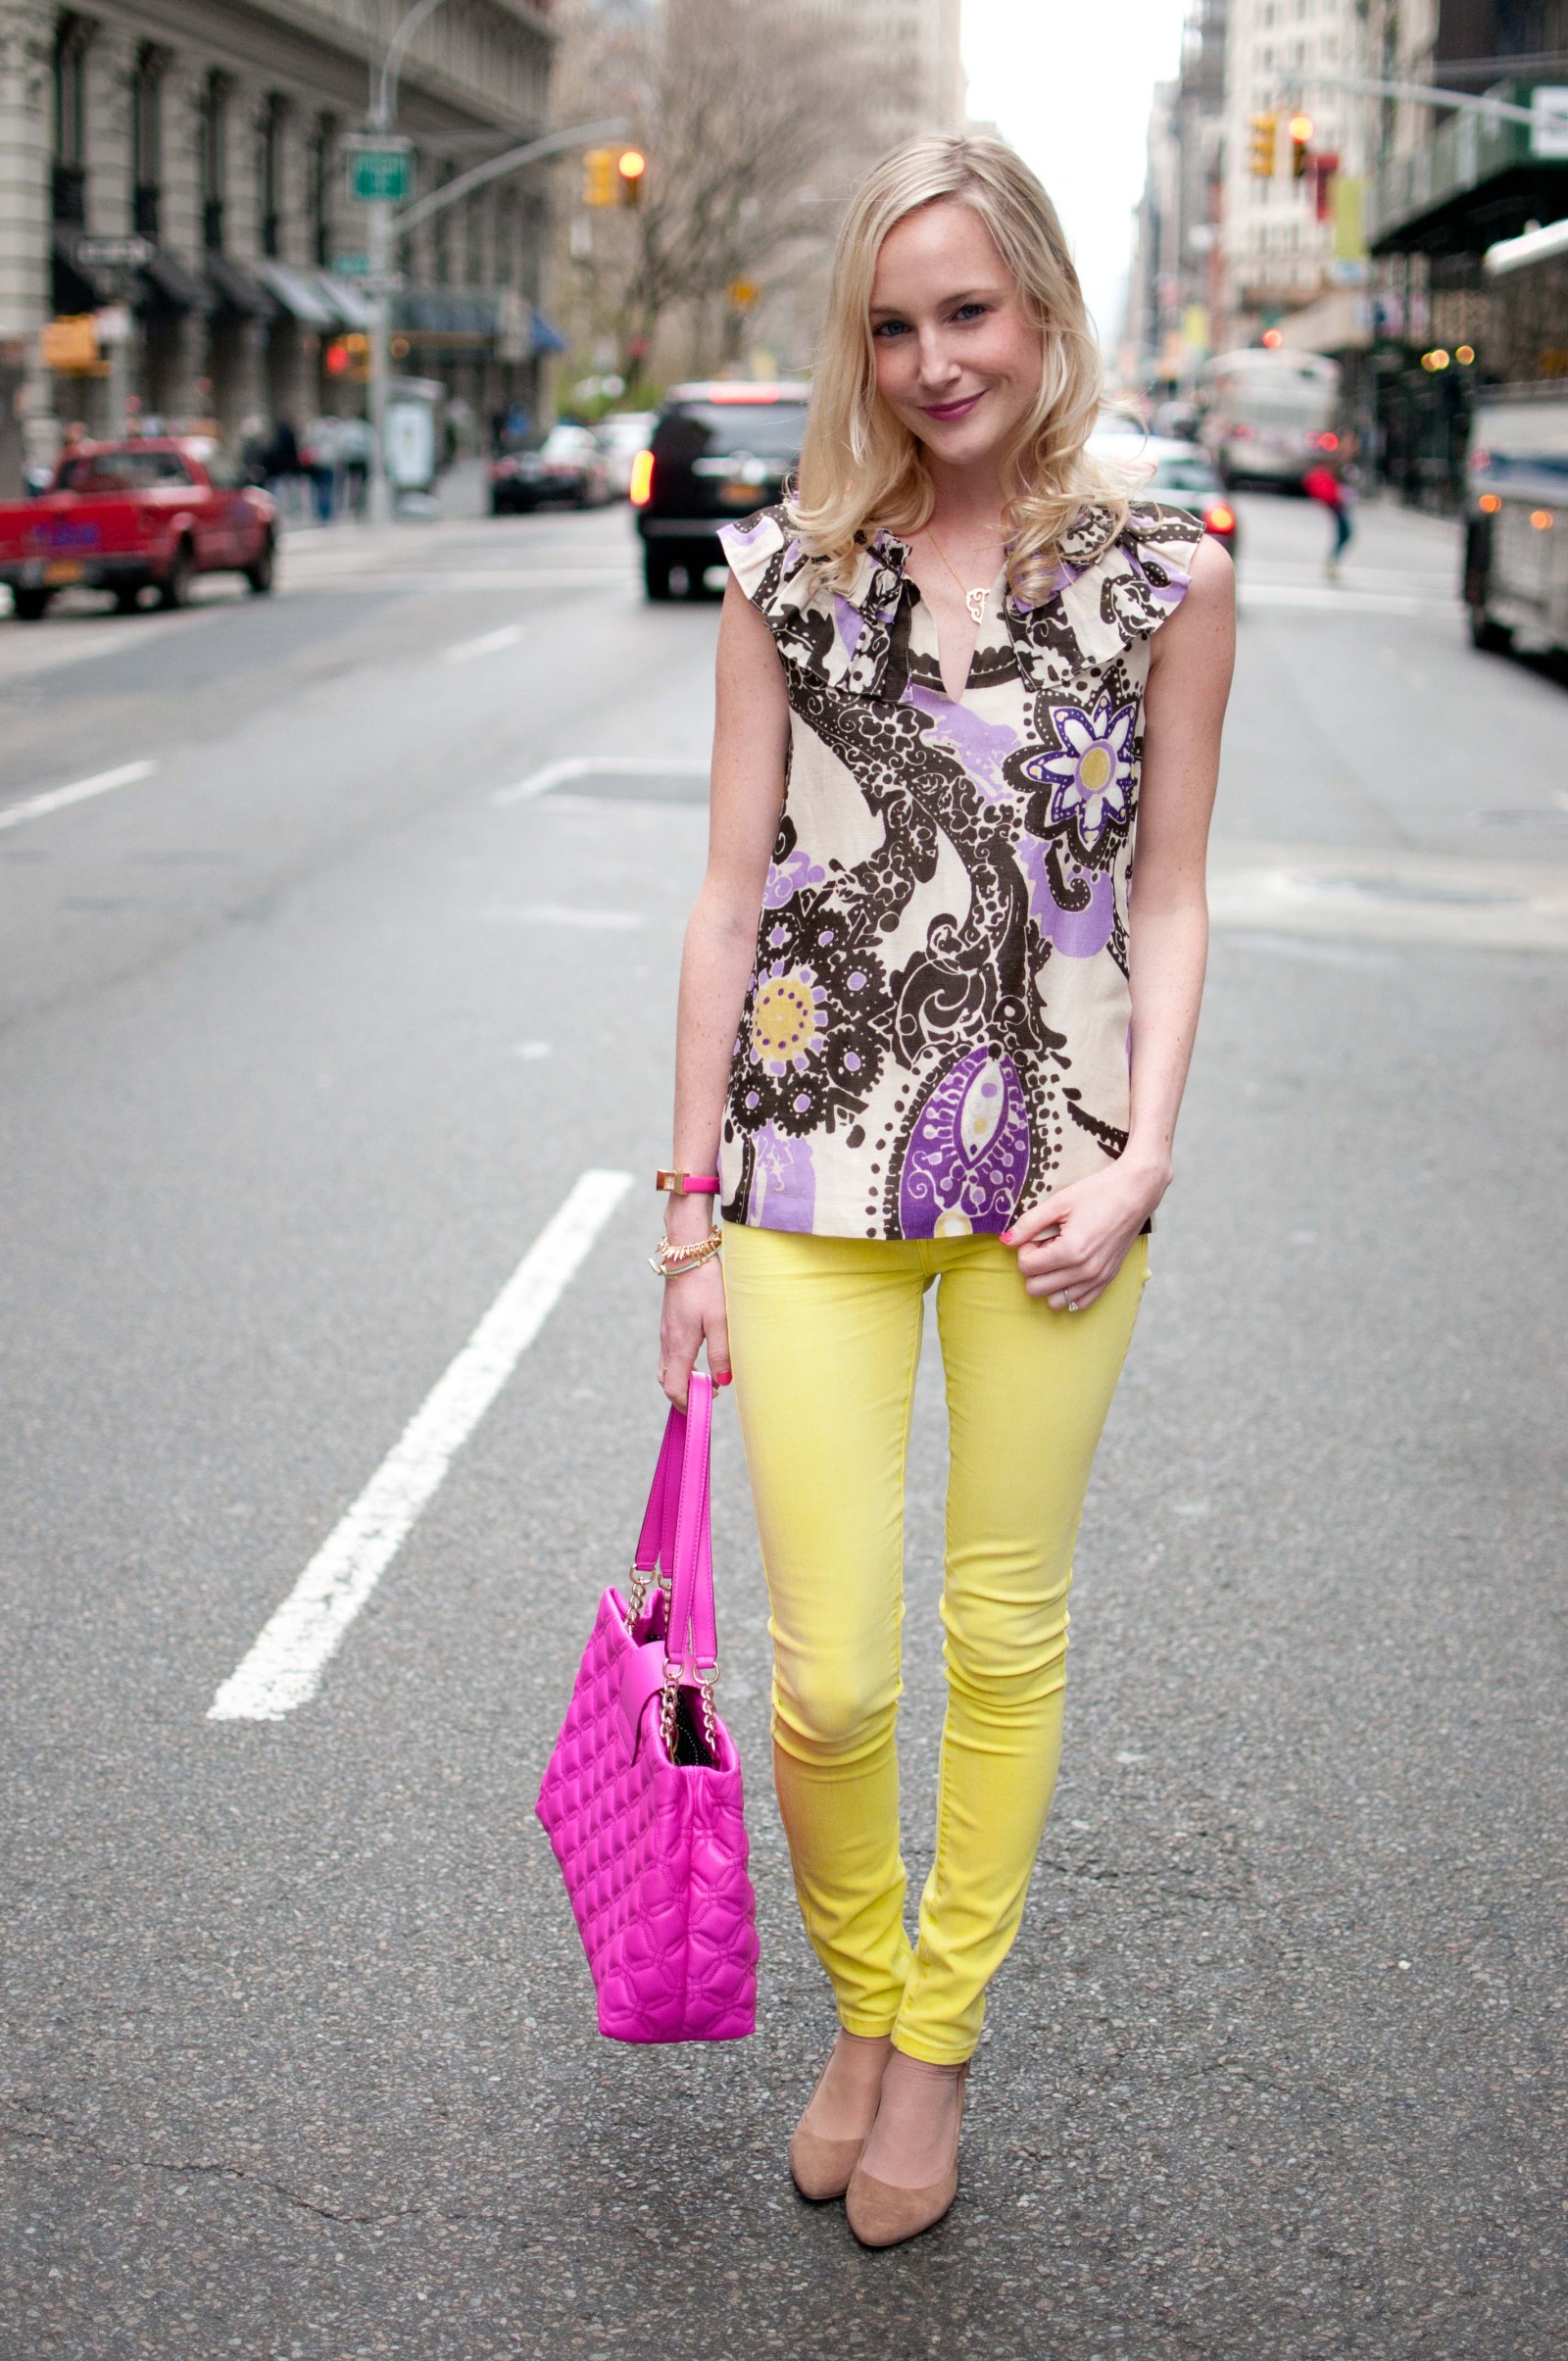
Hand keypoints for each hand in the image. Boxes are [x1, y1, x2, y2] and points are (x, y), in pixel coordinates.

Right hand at [659, 1256, 730, 1409]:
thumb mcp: (720, 1321)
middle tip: (708, 1396)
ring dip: (683, 1379)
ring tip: (706, 1379)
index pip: (674, 1389)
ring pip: (667, 1367)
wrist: (687, 1255)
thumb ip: (721, 1353)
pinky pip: (670, 1353)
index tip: (705, 1407)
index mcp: (678, 1347)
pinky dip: (681, 1365)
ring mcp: (666, 1333)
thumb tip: (722, 1382)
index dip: (687, 1404)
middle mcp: (668, 1343)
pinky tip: (699, 1357)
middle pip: (666, 1382)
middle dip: (684, 1395)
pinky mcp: (669, 1323)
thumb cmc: (706, 1286)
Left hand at [1001, 1157, 1169, 1311]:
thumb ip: (1028, 1223)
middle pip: (1035, 1288)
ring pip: (1055, 1301)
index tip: (1037, 1235)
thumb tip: (1005, 1241)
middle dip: (1034, 1267)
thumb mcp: (1058, 1202)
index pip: (1026, 1267)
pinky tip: (1071, 1268)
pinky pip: (1080, 1303)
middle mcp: (1085, 1270)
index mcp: (1070, 1251)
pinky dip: (1069, 1290)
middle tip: (1046, 1245)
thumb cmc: (1097, 1193)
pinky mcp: (1108, 1279)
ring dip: (1050, 1281)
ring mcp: (1098, 1278)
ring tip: (1059, 1256)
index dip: (1025, 1249)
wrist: (1135, 1193)